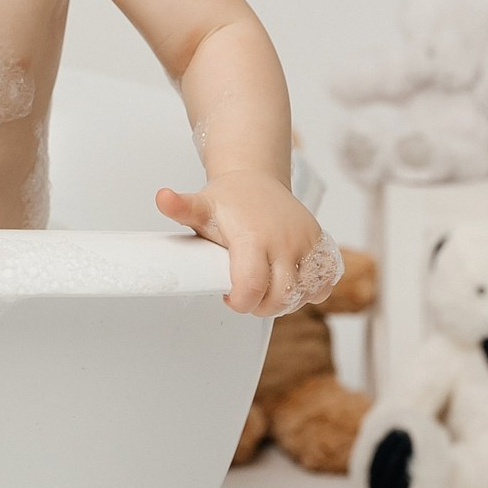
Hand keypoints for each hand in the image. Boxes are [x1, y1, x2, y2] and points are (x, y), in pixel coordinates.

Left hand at [155, 171, 336, 316]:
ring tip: (265, 286)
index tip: (229, 295)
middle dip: (260, 307)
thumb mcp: (202, 205)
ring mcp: (307, 244)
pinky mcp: (322, 246)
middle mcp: (284, 241)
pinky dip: (311, 290)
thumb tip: (162, 198)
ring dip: (285, 301)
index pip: (252, 287)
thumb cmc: (230, 200)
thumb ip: (181, 207)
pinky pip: (325, 283)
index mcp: (253, 237)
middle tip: (246, 294)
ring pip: (303, 294)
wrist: (256, 180)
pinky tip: (290, 281)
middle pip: (280, 298)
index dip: (239, 302)